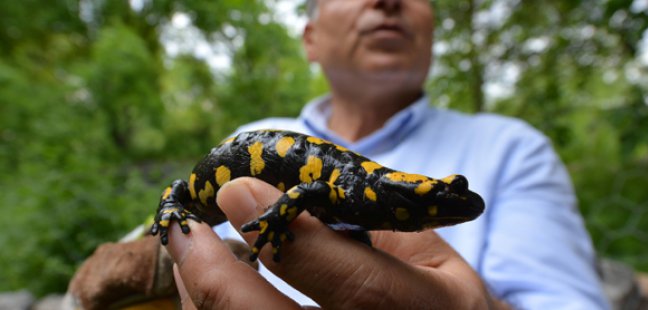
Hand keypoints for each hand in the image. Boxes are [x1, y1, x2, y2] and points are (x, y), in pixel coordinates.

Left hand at [166, 177, 508, 308]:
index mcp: (425, 309)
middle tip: (184, 230)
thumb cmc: (437, 295)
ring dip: (203, 295)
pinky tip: (208, 284)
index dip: (290, 238)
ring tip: (189, 249)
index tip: (237, 189)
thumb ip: (364, 224)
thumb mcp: (426, 251)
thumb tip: (274, 187)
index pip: (356, 284)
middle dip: (216, 279)